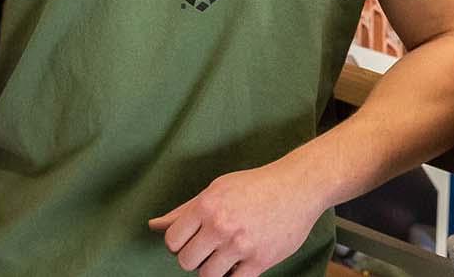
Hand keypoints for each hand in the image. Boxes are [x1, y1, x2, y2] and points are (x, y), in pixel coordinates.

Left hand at [148, 162, 325, 276]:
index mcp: (207, 206)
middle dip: (194, 257)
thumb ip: (185, 210)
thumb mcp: (218, 188)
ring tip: (226, 254)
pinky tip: (240, 261)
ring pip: (207, 276)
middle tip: (210, 247)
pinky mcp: (260, 261)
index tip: (192, 238)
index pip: (172, 241)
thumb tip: (154, 226)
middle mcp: (221, 226)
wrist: (299, 186)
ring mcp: (241, 245)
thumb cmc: (256, 185)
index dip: (179, 243)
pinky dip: (233, 276)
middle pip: (186, 262)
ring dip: (214, 268)